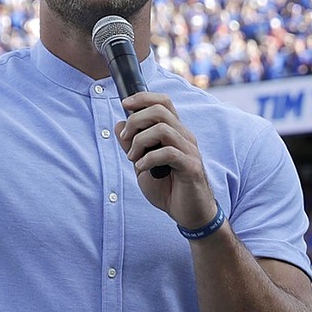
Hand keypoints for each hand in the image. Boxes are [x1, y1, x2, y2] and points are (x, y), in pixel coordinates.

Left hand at [114, 92, 217, 228]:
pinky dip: (149, 158)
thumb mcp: (142, 164)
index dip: (143, 97)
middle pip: (160, 110)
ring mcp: (189, 150)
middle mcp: (184, 136)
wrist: (188, 213)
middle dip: (136, 120)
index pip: (164, 102)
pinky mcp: (191, 167)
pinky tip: (143, 168)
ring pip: (163, 129)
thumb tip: (119, 124)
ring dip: (140, 141)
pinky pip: (169, 153)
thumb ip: (132, 145)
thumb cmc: (167, 188)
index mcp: (174, 132)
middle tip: (126, 140)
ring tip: (133, 158)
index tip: (125, 104)